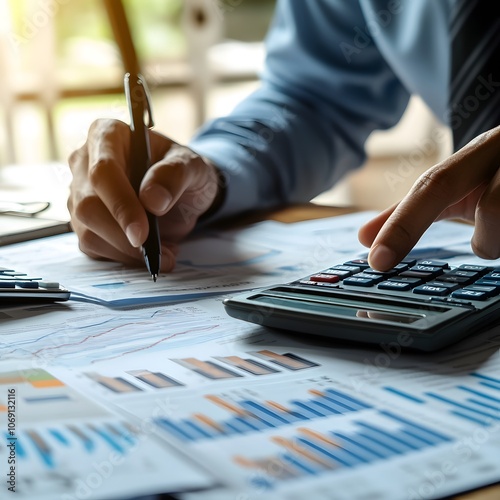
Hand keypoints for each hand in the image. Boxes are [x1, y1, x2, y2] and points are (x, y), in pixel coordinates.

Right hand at [68, 119, 221, 271]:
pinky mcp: (85, 222)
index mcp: (107, 135)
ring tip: (163, 253)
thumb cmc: (183, 171)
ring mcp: (80, 194)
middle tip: (155, 252)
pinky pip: (93, 247)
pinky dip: (122, 258)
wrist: (183, 192)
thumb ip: (174, 176)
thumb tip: (152, 201)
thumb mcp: (192, 166)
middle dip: (121, 235)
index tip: (141, 232)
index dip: (120, 204)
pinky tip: (147, 254)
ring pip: (87, 231)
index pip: (103, 171)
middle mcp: (85, 163)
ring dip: (125, 251)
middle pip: (88, 205)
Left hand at [359, 125, 499, 269]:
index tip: (377, 261)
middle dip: (487, 239)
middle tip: (486, 244)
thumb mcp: (457, 183)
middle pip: (492, 208)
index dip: (403, 225)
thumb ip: (411, 210)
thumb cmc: (499, 172)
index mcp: (482, 150)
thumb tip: (365, 238)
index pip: (434, 186)